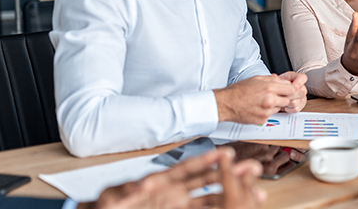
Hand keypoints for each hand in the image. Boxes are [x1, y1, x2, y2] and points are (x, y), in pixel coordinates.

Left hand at [84, 147, 263, 208]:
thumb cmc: (104, 207)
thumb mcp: (110, 199)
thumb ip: (124, 193)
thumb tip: (137, 187)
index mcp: (159, 183)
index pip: (188, 169)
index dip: (207, 161)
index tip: (225, 154)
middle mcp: (172, 194)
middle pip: (207, 182)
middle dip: (230, 176)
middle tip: (252, 169)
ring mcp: (176, 206)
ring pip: (211, 200)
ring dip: (232, 194)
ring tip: (253, 191)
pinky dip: (219, 208)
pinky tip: (235, 206)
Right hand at [214, 74, 300, 123]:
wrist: (226, 104)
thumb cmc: (238, 91)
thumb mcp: (256, 79)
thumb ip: (272, 80)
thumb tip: (283, 82)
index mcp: (269, 88)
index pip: (291, 89)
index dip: (291, 89)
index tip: (289, 89)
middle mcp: (270, 100)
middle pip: (288, 100)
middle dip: (283, 97)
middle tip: (275, 95)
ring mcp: (267, 111)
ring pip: (279, 108)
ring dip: (275, 105)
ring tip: (262, 101)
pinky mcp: (263, 120)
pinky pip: (271, 115)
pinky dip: (267, 112)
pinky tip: (257, 107)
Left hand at [277, 71, 307, 112]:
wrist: (276, 94)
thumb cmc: (277, 85)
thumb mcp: (276, 79)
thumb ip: (277, 78)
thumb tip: (275, 78)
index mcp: (297, 78)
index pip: (303, 78)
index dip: (298, 82)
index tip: (292, 85)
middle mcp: (302, 87)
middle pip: (302, 91)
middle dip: (289, 95)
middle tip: (282, 94)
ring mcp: (302, 97)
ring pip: (297, 101)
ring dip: (287, 102)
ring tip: (281, 100)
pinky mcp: (301, 105)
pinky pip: (295, 108)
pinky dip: (288, 108)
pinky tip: (285, 105)